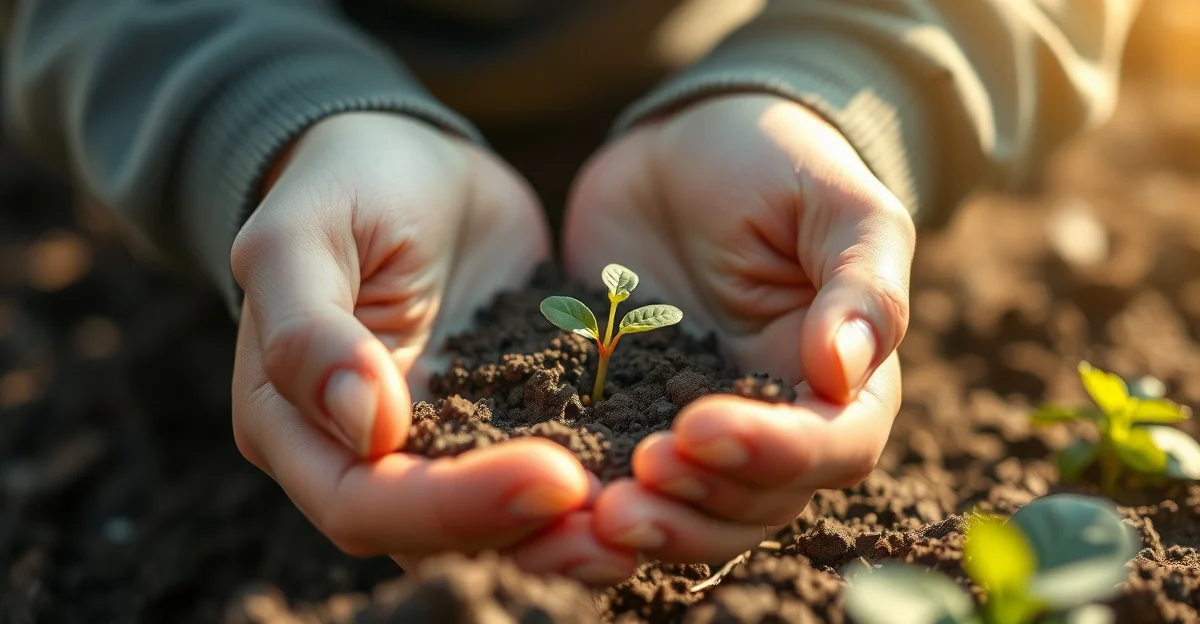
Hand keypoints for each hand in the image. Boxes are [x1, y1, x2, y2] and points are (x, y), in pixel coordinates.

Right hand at [229, 112, 632, 580]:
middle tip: (620, 519)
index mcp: (293, 425)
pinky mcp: (502, 423)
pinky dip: (593, 485)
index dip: (453, 507)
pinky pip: (544, 471)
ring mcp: (438, 444)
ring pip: (495, 524)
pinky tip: (656, 480)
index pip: (365, 503)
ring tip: (643, 521)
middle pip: (437, 536)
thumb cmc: (345, 183)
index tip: (553, 476)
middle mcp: (361, 458)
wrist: (412, 162)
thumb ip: (307, 330)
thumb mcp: (304, 232)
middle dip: (527, 534)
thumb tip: (366, 428)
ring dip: (567, 534)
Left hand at [562, 94, 913, 562]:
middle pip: (758, 504)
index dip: (774, 454)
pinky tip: (546, 515)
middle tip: (632, 484)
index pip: (833, 447)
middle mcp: (776, 424)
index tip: (700, 428)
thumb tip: (844, 370)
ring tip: (594, 514)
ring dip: (650, 526)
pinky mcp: (629, 420)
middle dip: (697, 506)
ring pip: (692, 516)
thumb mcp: (835, 199)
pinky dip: (590, 510)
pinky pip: (618, 484)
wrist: (683, 146)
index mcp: (843, 381)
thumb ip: (861, 280)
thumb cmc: (776, 161)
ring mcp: (698, 429)